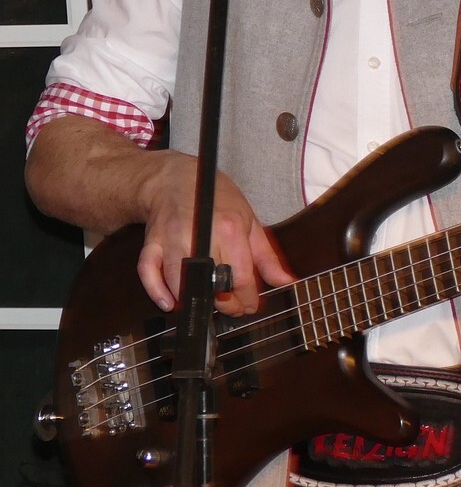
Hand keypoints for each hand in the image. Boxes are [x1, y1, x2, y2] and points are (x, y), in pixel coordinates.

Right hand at [136, 151, 293, 315]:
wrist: (175, 178)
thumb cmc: (216, 198)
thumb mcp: (249, 220)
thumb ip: (266, 255)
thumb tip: (286, 281)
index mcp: (230, 229)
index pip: (240, 277)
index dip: (247, 299)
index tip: (250, 305)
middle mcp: (202, 236)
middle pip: (212, 285)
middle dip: (225, 304)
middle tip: (231, 307)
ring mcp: (173, 240)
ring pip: (181, 284)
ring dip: (194, 301)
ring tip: (208, 303)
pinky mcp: (152, 243)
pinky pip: (149, 274)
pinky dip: (157, 292)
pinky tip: (170, 303)